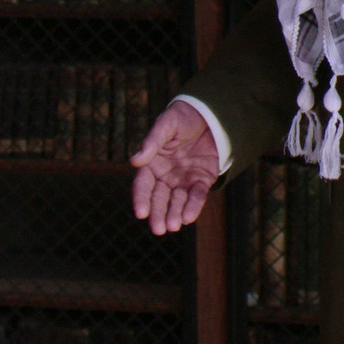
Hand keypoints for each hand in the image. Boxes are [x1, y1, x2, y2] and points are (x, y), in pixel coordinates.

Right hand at [130, 100, 220, 235]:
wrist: (208, 114)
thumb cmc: (182, 117)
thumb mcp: (166, 125)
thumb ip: (152, 142)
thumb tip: (135, 160)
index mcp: (151, 164)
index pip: (143, 185)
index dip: (141, 199)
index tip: (140, 212)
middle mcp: (165, 176)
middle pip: (159, 198)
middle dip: (158, 214)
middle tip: (158, 229)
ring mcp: (183, 180)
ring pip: (177, 201)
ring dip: (174, 214)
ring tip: (174, 226)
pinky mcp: (201, 180)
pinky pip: (197, 195)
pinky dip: (193, 206)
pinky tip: (189, 217)